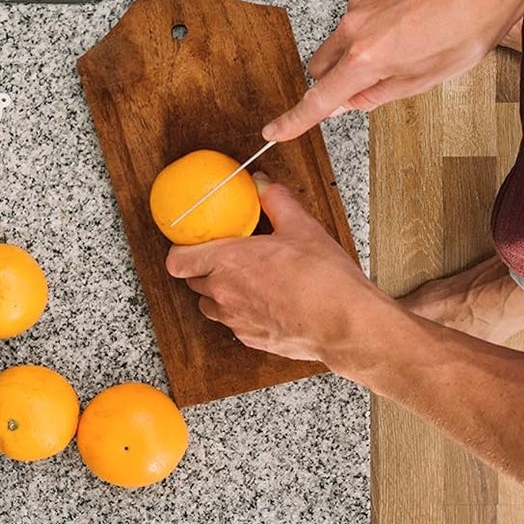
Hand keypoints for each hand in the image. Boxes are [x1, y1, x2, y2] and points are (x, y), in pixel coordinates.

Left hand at [166, 179, 387, 363]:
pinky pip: (233, 322)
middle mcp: (225, 294)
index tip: (191, 241)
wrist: (345, 324)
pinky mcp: (251, 339)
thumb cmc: (324, 279)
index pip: (178, 260)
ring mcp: (236, 320)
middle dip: (206, 266)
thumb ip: (275, 200)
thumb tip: (262, 184)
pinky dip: (241, 310)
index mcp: (229, 262)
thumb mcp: (301, 226)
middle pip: (193, 280)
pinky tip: (267, 298)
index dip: (180, 250)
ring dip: (220, 290)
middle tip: (230, 252)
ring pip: (211, 304)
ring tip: (248, 276)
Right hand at [263, 0, 523, 142]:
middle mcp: (354, 27)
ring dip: (358, 50)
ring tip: (406, 44)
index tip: (275, 130)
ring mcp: (359, 0)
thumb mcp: (427, 78)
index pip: (320, 98)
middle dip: (336, 80)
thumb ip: (379, 93)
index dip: (295, 119)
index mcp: (368, 58)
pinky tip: (406, 21)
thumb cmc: (467, 28)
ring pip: (340, 39)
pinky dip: (371, 25)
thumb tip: (348, 103)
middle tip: (373, 82)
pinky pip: (357, 14)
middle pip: (321, 66)